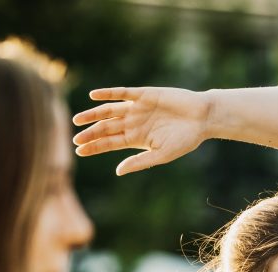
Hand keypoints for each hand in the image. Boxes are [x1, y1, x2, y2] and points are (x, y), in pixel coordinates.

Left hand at [72, 87, 210, 174]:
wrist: (202, 118)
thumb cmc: (186, 139)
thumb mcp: (162, 154)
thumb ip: (139, 161)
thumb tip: (118, 171)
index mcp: (136, 139)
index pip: (109, 143)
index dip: (94, 146)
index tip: (78, 151)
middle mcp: (133, 123)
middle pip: (106, 128)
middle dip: (90, 133)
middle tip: (74, 139)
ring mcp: (137, 108)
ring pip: (109, 111)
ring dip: (93, 114)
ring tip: (78, 120)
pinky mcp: (144, 94)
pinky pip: (122, 93)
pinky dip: (108, 94)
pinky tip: (94, 96)